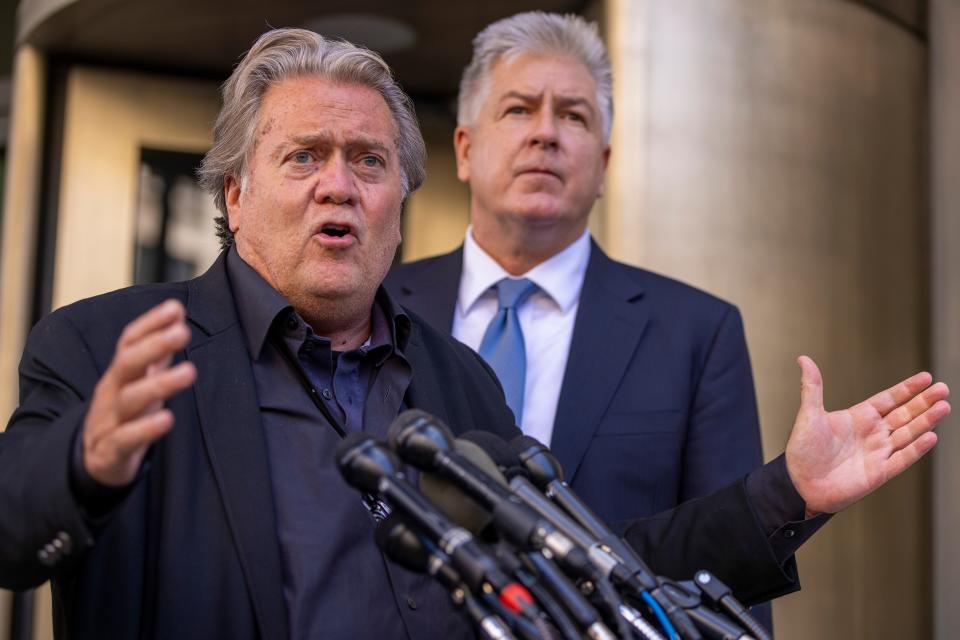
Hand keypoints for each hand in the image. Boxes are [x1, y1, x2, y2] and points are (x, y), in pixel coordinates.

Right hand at [82, 299, 196, 485]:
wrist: (95, 458)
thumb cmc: (126, 411)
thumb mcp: (139, 379)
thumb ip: (158, 350)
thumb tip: (178, 315)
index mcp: (121, 372)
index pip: (130, 341)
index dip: (150, 323)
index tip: (175, 308)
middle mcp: (112, 390)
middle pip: (127, 363)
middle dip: (154, 346)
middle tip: (182, 332)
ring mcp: (109, 419)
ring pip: (130, 398)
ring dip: (160, 384)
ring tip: (189, 372)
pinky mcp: (111, 449)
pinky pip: (127, 438)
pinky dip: (146, 429)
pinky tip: (168, 419)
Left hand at [785, 356, 949, 515]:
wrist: (799, 484)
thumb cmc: (802, 450)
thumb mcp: (809, 414)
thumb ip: (812, 387)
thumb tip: (803, 359)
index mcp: (858, 417)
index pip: (888, 399)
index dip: (907, 389)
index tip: (926, 377)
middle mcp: (871, 433)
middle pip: (904, 414)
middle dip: (924, 402)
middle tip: (943, 388)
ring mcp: (878, 453)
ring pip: (908, 433)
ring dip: (926, 421)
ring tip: (944, 406)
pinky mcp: (879, 472)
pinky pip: (903, 458)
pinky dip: (917, 449)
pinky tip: (931, 436)